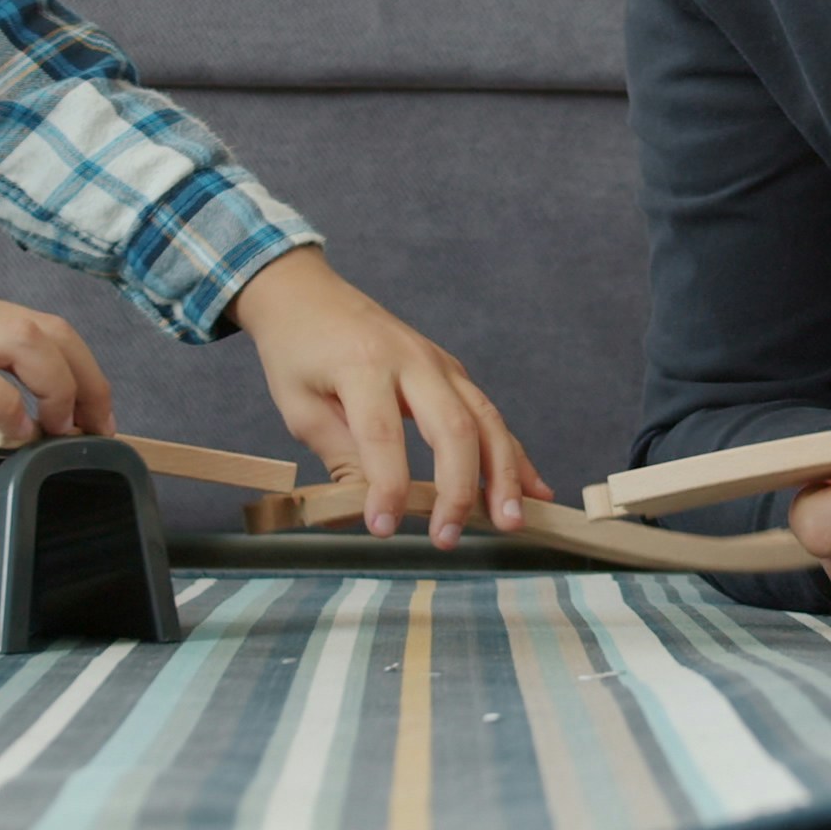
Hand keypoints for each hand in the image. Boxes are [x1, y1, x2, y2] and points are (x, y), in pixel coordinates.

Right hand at [0, 255, 111, 437]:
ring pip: (29, 338)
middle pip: (49, 326)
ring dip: (62, 387)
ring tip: (63, 434)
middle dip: (90, 379)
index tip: (83, 412)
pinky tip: (5, 440)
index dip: (71, 367)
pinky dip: (4, 408)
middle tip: (100, 430)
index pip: (29, 322)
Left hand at [227, 248, 547, 547]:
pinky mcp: (451, 371)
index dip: (388, 486)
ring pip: (484, 419)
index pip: (383, 434)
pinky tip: (534, 488)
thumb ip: (339, 455)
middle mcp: (411, 360)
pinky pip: (489, 413)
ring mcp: (439, 363)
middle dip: (458, 488)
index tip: (382, 527)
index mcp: (363, 365)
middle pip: (452, 426)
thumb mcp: (299, 406)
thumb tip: (365, 510)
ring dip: (503, 473)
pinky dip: (514, 453)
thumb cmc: (296, 350)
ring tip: (510, 520)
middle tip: (448, 537)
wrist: (307, 293)